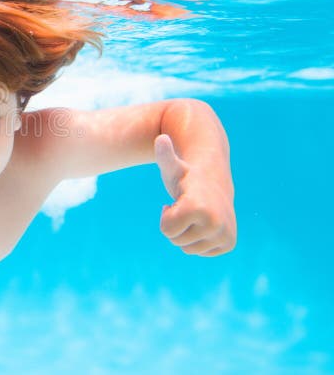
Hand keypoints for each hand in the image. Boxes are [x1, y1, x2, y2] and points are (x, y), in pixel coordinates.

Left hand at [155, 134, 235, 255]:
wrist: (214, 182)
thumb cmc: (187, 175)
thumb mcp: (172, 166)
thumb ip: (164, 154)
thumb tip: (161, 138)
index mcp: (199, 208)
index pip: (166, 231)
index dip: (166, 216)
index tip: (175, 202)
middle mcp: (216, 224)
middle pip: (176, 241)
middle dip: (175, 226)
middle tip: (185, 208)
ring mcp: (225, 235)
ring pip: (188, 249)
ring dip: (186, 233)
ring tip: (194, 215)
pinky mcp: (229, 244)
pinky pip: (201, 252)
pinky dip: (198, 240)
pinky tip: (203, 223)